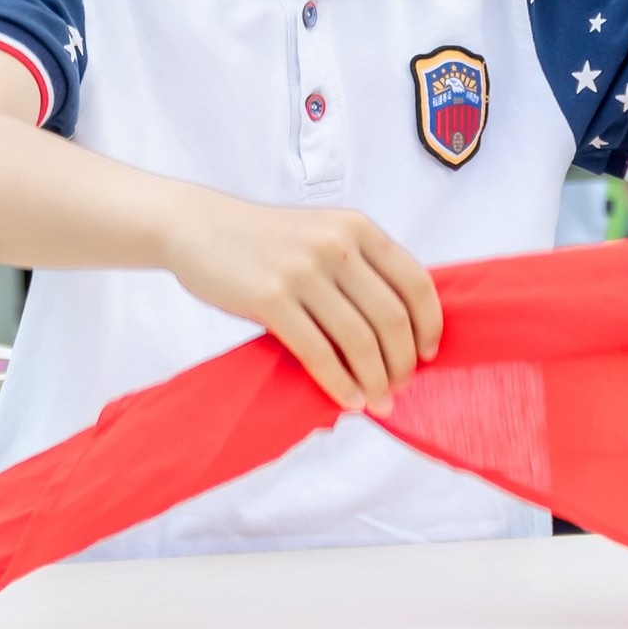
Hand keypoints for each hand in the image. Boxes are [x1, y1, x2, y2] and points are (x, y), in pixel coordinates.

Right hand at [159, 196, 441, 411]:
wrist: (198, 227)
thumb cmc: (265, 239)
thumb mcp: (321, 232)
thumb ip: (359, 265)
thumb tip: (401, 327)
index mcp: (356, 227)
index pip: (415, 283)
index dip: (428, 326)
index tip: (429, 354)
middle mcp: (336, 246)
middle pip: (391, 318)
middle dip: (403, 362)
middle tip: (400, 386)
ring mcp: (303, 272)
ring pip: (359, 340)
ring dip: (375, 380)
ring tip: (377, 401)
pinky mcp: (270, 299)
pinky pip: (318, 353)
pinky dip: (339, 383)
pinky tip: (347, 401)